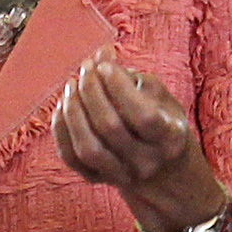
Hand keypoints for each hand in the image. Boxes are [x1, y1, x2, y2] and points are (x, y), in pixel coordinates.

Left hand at [51, 47, 225, 231]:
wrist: (163, 170)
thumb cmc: (161, 121)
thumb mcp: (159, 98)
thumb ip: (132, 76)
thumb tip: (102, 53)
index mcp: (170, 138)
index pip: (143, 115)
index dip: (119, 87)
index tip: (105, 65)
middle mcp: (146, 161)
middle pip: (110, 128)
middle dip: (92, 91)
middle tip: (86, 68)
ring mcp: (122, 175)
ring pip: (88, 147)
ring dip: (73, 111)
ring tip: (71, 84)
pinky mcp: (98, 179)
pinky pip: (71, 157)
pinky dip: (61, 129)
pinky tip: (63, 106)